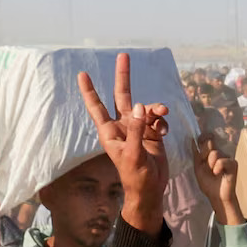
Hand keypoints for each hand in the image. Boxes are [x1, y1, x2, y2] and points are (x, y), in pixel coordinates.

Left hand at [78, 52, 169, 232]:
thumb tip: (141, 106)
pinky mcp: (152, 133)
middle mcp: (123, 127)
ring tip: (163, 111)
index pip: (97, 107)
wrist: (150, 190)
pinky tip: (164, 132)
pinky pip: (158, 119)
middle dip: (123, 77)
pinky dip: (163, 122)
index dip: (90, 91)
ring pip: (147, 108)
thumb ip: (137, 129)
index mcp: (110, 132)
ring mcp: (139, 129)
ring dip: (156, 107)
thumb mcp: (133, 154)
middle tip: (124, 55)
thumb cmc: (135, 176)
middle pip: (122, 96)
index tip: (82, 74)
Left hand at [192, 134, 239, 222]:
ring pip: (214, 153)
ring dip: (210, 165)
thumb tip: (192, 139)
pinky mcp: (233, 163)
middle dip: (204, 154)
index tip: (199, 142)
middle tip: (206, 166)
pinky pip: (222, 161)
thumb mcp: (198, 168)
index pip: (207, 137)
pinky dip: (217, 168)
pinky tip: (218, 174)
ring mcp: (227, 157)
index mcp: (211, 152)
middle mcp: (220, 152)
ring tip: (213, 173)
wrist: (216, 196)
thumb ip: (196, 154)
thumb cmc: (208, 184)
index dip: (202, 138)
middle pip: (209, 142)